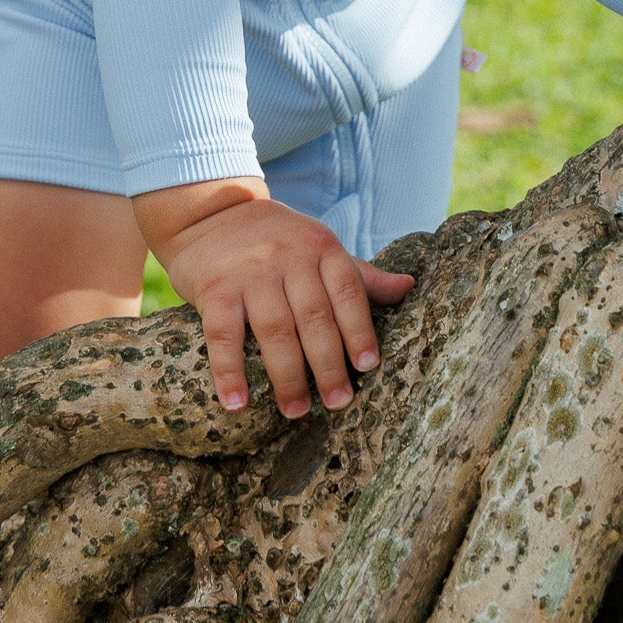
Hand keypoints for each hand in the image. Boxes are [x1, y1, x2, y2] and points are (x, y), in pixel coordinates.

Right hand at [136, 182, 412, 418]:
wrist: (213, 211)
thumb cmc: (278, 240)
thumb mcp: (319, 247)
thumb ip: (359, 274)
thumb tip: (408, 287)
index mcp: (320, 247)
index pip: (347, 290)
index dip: (359, 329)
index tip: (368, 367)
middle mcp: (289, 257)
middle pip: (314, 316)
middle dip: (328, 364)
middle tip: (338, 403)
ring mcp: (250, 272)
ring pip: (275, 329)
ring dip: (287, 375)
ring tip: (295, 411)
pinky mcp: (215, 287)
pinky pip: (223, 334)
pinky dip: (228, 371)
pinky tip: (236, 402)